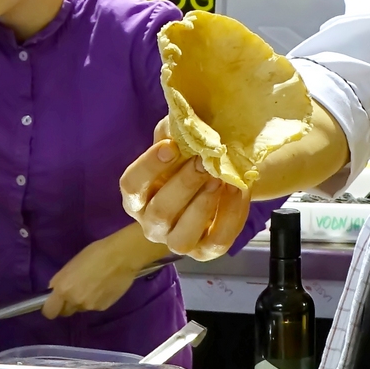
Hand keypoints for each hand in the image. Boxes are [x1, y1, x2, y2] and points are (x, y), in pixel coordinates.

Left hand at [45, 226, 164, 317]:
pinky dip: (96, 300)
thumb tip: (55, 291)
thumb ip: (61, 281)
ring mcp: (91, 306)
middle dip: (67, 304)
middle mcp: (75, 301)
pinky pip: (94, 306)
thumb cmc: (95, 253)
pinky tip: (104, 287)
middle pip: (65, 312)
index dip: (50, 307)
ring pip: (81, 308)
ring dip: (83, 300)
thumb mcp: (70, 265)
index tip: (53, 302)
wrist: (122, 256)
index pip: (49, 311)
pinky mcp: (104, 307)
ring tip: (93, 285)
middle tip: (74, 291)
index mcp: (63, 289)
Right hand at [118, 122, 249, 261]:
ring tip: (221, 180)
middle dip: (184, 185)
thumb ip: (174, 130)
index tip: (171, 146)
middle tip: (204, 163)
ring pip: (182, 237)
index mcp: (138, 196)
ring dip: (202, 206)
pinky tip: (238, 192)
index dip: (149, 167)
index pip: (131, 186)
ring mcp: (177, 241)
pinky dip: (230, 217)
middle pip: (160, 211)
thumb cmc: (190, 158)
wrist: (221, 177)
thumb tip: (180, 117)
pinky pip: (216, 242)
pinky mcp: (204, 251)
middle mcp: (151, 223)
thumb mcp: (180, 140)